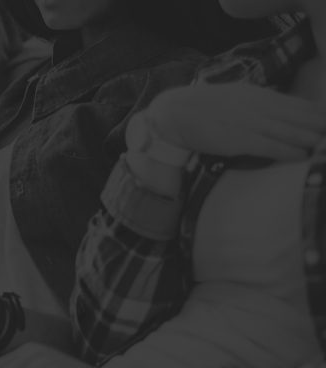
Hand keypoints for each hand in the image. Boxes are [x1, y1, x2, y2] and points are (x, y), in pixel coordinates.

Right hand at [144, 83, 325, 160]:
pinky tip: (302, 156)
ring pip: (289, 131)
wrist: (173, 114)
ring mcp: (249, 123)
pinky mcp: (239, 140)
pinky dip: (289, 151)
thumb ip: (253, 102)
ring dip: (311, 139)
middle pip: (298, 117)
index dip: (316, 114)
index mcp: (256, 94)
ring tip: (324, 146)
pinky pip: (270, 146)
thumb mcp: (232, 97)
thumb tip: (273, 107)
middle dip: (320, 126)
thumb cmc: (200, 107)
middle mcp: (257, 107)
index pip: (296, 103)